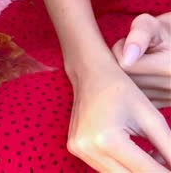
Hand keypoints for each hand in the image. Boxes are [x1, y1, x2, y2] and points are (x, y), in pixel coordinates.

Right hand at [66, 50, 170, 171]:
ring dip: (139, 172)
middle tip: (168, 164)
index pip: (146, 170)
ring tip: (157, 158)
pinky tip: (140, 156)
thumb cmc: (121, 89)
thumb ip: (168, 147)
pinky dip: (125, 168)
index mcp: (107, 139)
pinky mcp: (75, 149)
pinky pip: (105, 169)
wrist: (89, 73)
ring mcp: (78, 150)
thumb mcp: (151, 118)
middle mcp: (88, 148)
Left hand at [112, 13, 170, 107]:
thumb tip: (127, 58)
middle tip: (132, 53)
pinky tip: (141, 76)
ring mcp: (169, 100)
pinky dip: (132, 89)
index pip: (126, 66)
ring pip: (127, 92)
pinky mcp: (163, 105)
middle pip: (126, 80)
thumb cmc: (160, 32)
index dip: (119, 50)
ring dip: (126, 76)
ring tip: (139, 64)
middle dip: (121, 64)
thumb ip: (138, 35)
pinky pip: (133, 101)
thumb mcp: (150, 24)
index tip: (126, 42)